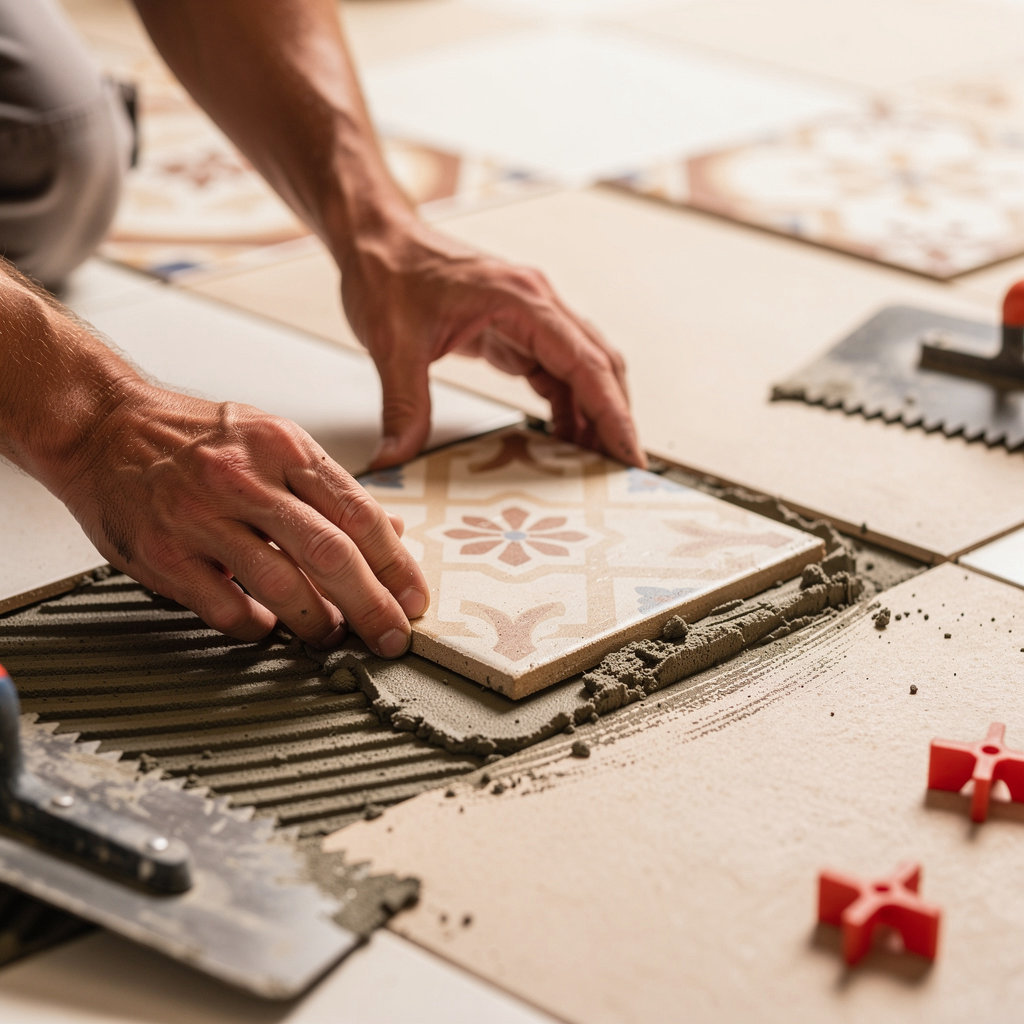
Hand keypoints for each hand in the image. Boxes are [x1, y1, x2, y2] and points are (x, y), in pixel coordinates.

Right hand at [57, 382, 428, 653]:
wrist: (102, 426)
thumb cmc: (193, 437)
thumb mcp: (272, 441)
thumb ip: (330, 490)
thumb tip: (391, 532)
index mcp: (284, 447)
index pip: (359, 513)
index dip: (396, 564)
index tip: (414, 598)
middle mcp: (246, 479)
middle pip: (331, 553)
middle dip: (373, 604)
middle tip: (392, 636)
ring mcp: (201, 517)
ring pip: (283, 585)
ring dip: (318, 621)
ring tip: (331, 633)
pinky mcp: (164, 553)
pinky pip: (227, 608)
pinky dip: (257, 626)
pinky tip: (267, 625)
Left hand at [339, 219, 645, 469]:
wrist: (377, 239)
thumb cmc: (389, 272)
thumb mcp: (392, 344)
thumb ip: (403, 405)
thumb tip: (397, 457)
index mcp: (520, 300)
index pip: (585, 362)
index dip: (611, 411)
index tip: (628, 450)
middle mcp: (536, 305)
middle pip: (598, 365)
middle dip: (615, 416)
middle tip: (623, 468)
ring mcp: (530, 317)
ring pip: (583, 368)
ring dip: (594, 412)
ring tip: (598, 462)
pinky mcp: (516, 330)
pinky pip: (556, 371)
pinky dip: (567, 405)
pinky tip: (565, 437)